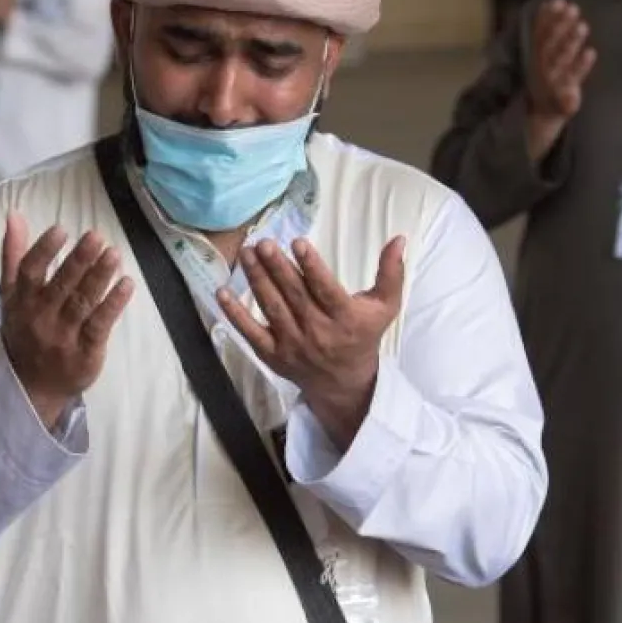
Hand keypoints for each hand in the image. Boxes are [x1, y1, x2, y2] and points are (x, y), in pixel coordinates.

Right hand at [0, 213, 134, 428]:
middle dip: (79, 261)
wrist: (30, 387)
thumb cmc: (24, 330)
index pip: (30, 272)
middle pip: (61, 286)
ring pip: (82, 303)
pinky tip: (127, 284)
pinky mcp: (85, 352)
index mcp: (22, 300)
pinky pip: (100, 325)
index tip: (61, 229)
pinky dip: (114, 304)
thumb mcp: (11, 295)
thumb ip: (13, 255)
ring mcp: (63, 336)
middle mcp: (41, 317)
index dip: (44, 250)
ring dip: (99, 278)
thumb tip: (14, 215)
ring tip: (114, 254)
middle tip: (97, 236)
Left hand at [217, 237, 406, 448]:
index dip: (312, 267)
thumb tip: (399, 239)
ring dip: (257, 279)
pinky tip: (222, 291)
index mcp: (345, 319)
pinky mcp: (272, 354)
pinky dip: (234, 314)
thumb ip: (391, 273)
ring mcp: (292, 344)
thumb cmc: (363, 336)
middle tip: (264, 242)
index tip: (298, 243)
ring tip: (247, 253)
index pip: (326, 290)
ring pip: (272, 307)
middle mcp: (317, 332)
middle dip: (277, 267)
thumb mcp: (384, 307)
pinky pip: (250, 332)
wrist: (343, 383)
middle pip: (294, 296)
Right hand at [527, 0, 596, 119]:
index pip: (539, 32)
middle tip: (573, 8)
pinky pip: (572, 79)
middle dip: (560, 26)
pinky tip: (591, 53)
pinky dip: (580, 66)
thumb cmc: (547, 75)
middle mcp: (541, 66)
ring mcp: (552, 80)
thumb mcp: (542, 52)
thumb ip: (547, 28)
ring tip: (583, 25)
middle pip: (550, 43)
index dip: (547, 17)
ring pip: (560, 59)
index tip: (558, 1)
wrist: (541, 114)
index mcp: (535, 54)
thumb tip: (555, 0)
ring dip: (570, 42)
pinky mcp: (564, 95)